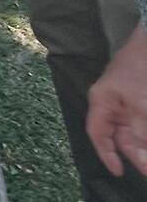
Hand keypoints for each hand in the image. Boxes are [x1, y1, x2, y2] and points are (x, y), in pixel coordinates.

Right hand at [88, 24, 146, 176]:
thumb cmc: (139, 68)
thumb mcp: (140, 103)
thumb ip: (139, 131)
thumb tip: (141, 157)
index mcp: (102, 101)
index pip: (98, 133)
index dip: (106, 154)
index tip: (118, 172)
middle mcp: (112, 103)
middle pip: (120, 135)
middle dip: (135, 152)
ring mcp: (127, 101)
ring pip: (134, 130)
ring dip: (141, 142)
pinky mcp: (140, 99)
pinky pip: (140, 122)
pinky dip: (143, 132)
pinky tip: (146, 138)